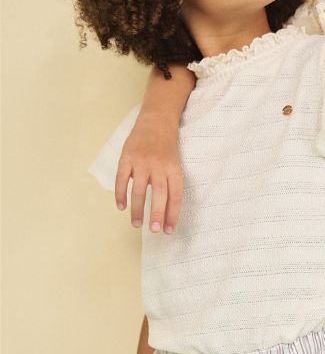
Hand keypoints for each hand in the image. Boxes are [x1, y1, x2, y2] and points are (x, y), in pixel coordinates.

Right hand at [114, 115, 182, 232]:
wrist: (156, 122)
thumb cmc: (166, 150)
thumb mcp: (174, 166)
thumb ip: (170, 187)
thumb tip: (165, 216)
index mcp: (174, 169)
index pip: (175, 196)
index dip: (172, 215)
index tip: (169, 231)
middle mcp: (159, 165)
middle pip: (159, 194)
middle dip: (156, 214)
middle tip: (154, 230)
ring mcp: (142, 161)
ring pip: (139, 189)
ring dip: (137, 209)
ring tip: (136, 224)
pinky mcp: (127, 157)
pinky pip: (122, 179)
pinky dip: (120, 194)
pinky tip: (121, 207)